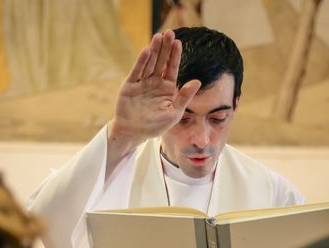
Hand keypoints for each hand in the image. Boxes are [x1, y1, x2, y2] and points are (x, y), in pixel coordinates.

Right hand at [108, 30, 200, 158]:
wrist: (134, 133)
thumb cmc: (155, 126)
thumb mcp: (174, 113)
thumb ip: (184, 97)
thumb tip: (197, 81)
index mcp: (166, 88)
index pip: (172, 68)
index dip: (175, 56)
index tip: (178, 42)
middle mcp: (154, 82)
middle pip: (161, 62)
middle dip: (165, 48)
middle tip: (169, 32)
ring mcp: (142, 83)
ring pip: (149, 63)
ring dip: (154, 50)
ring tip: (158, 36)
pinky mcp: (130, 85)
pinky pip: (137, 71)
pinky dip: (142, 62)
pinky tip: (147, 51)